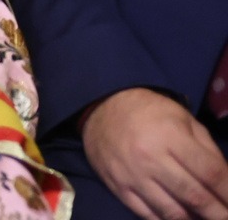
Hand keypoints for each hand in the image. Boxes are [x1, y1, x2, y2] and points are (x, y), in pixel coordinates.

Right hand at [82, 87, 227, 219]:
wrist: (101, 107)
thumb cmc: (149, 112)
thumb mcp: (184, 119)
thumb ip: (207, 150)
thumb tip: (225, 183)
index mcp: (170, 135)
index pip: (210, 172)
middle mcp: (150, 157)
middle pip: (194, 196)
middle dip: (218, 213)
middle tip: (226, 218)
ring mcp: (132, 175)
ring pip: (172, 211)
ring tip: (206, 219)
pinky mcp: (118, 187)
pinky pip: (147, 214)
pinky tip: (180, 219)